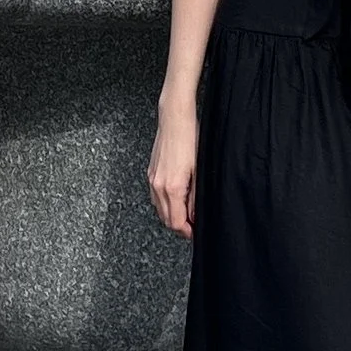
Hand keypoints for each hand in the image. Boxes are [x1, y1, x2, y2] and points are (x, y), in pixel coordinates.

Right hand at [148, 101, 198, 237]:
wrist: (174, 119)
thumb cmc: (190, 138)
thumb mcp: (199, 170)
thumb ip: (196, 197)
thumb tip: (195, 215)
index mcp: (172, 188)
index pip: (176, 222)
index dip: (187, 231)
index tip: (195, 232)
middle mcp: (158, 186)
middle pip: (166, 219)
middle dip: (180, 225)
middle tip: (194, 225)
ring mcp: (152, 179)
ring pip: (160, 209)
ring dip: (172, 215)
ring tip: (187, 213)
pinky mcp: (151, 173)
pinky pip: (155, 197)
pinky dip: (165, 204)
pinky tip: (176, 199)